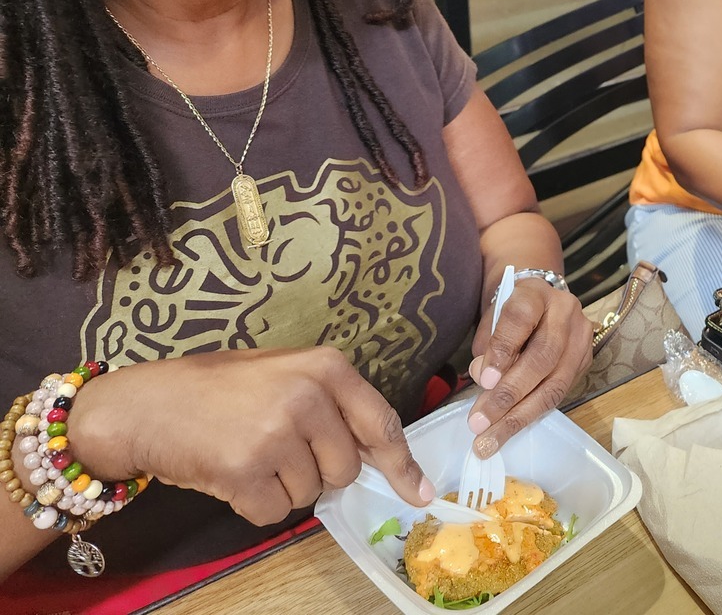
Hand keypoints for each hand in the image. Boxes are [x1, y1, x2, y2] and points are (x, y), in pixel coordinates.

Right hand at [65, 348, 431, 525]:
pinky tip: (231, 473)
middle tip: (277, 448)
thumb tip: (379, 455)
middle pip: (345, 468)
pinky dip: (255, 504)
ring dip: (282, 486)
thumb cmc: (219, 388)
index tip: (418, 492)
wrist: (146, 404)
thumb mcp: (286, 374)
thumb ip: (334, 404)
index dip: (401, 464)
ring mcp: (277, 434)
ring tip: (248, 453)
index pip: (381, 423)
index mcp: (326, 367)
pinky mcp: (245, 470)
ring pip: (310, 493)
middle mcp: (308, 396)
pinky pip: (274, 512)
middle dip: (318, 471)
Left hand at [466, 279, 592, 456]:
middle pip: (542, 357)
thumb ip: (487, 346)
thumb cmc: (509, 313)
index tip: (483, 379)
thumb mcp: (492, 319)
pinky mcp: (585, 361)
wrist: (538, 304)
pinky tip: (509, 430)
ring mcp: (581, 338)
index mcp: (536, 292)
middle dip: (509, 394)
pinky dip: (531, 415)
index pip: (521, 318)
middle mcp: (565, 312)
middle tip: (480, 422)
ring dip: (520, 416)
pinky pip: (559, 395)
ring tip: (490, 439)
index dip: (503, 349)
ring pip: (554, 384)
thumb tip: (484, 381)